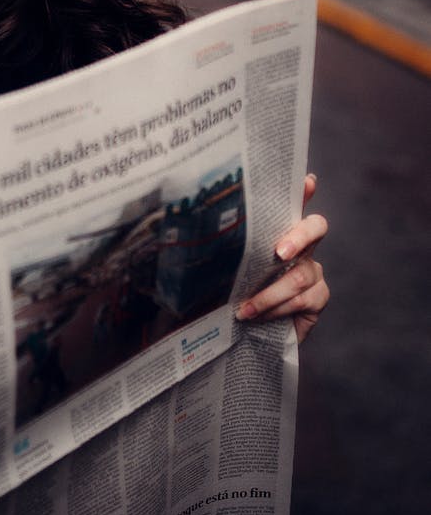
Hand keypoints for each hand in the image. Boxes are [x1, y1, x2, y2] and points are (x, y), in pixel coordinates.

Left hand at [236, 174, 328, 344]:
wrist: (243, 333)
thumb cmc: (231, 293)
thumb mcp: (223, 267)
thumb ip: (222, 247)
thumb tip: (196, 223)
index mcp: (278, 232)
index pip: (293, 205)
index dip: (303, 191)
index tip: (307, 181)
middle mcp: (302, 247)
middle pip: (316, 227)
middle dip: (299, 236)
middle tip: (279, 252)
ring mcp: (313, 272)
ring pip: (301, 275)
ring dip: (270, 293)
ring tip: (245, 307)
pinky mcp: (318, 298)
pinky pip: (303, 299)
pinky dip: (277, 308)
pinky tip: (257, 316)